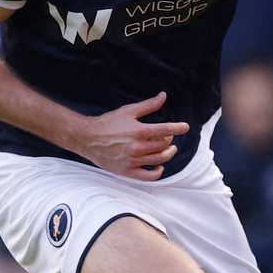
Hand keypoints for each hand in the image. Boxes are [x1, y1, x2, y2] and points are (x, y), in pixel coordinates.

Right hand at [68, 92, 189, 180]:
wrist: (87, 138)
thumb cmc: (108, 123)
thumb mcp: (128, 111)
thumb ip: (148, 105)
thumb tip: (163, 96)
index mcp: (138, 131)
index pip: (165, 130)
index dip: (178, 128)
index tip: (185, 127)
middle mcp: (137, 147)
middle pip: (163, 145)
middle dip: (169, 139)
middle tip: (168, 136)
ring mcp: (132, 160)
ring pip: (159, 160)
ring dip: (168, 154)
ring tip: (169, 149)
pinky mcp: (127, 171)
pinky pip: (148, 177)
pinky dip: (157, 173)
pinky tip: (159, 166)